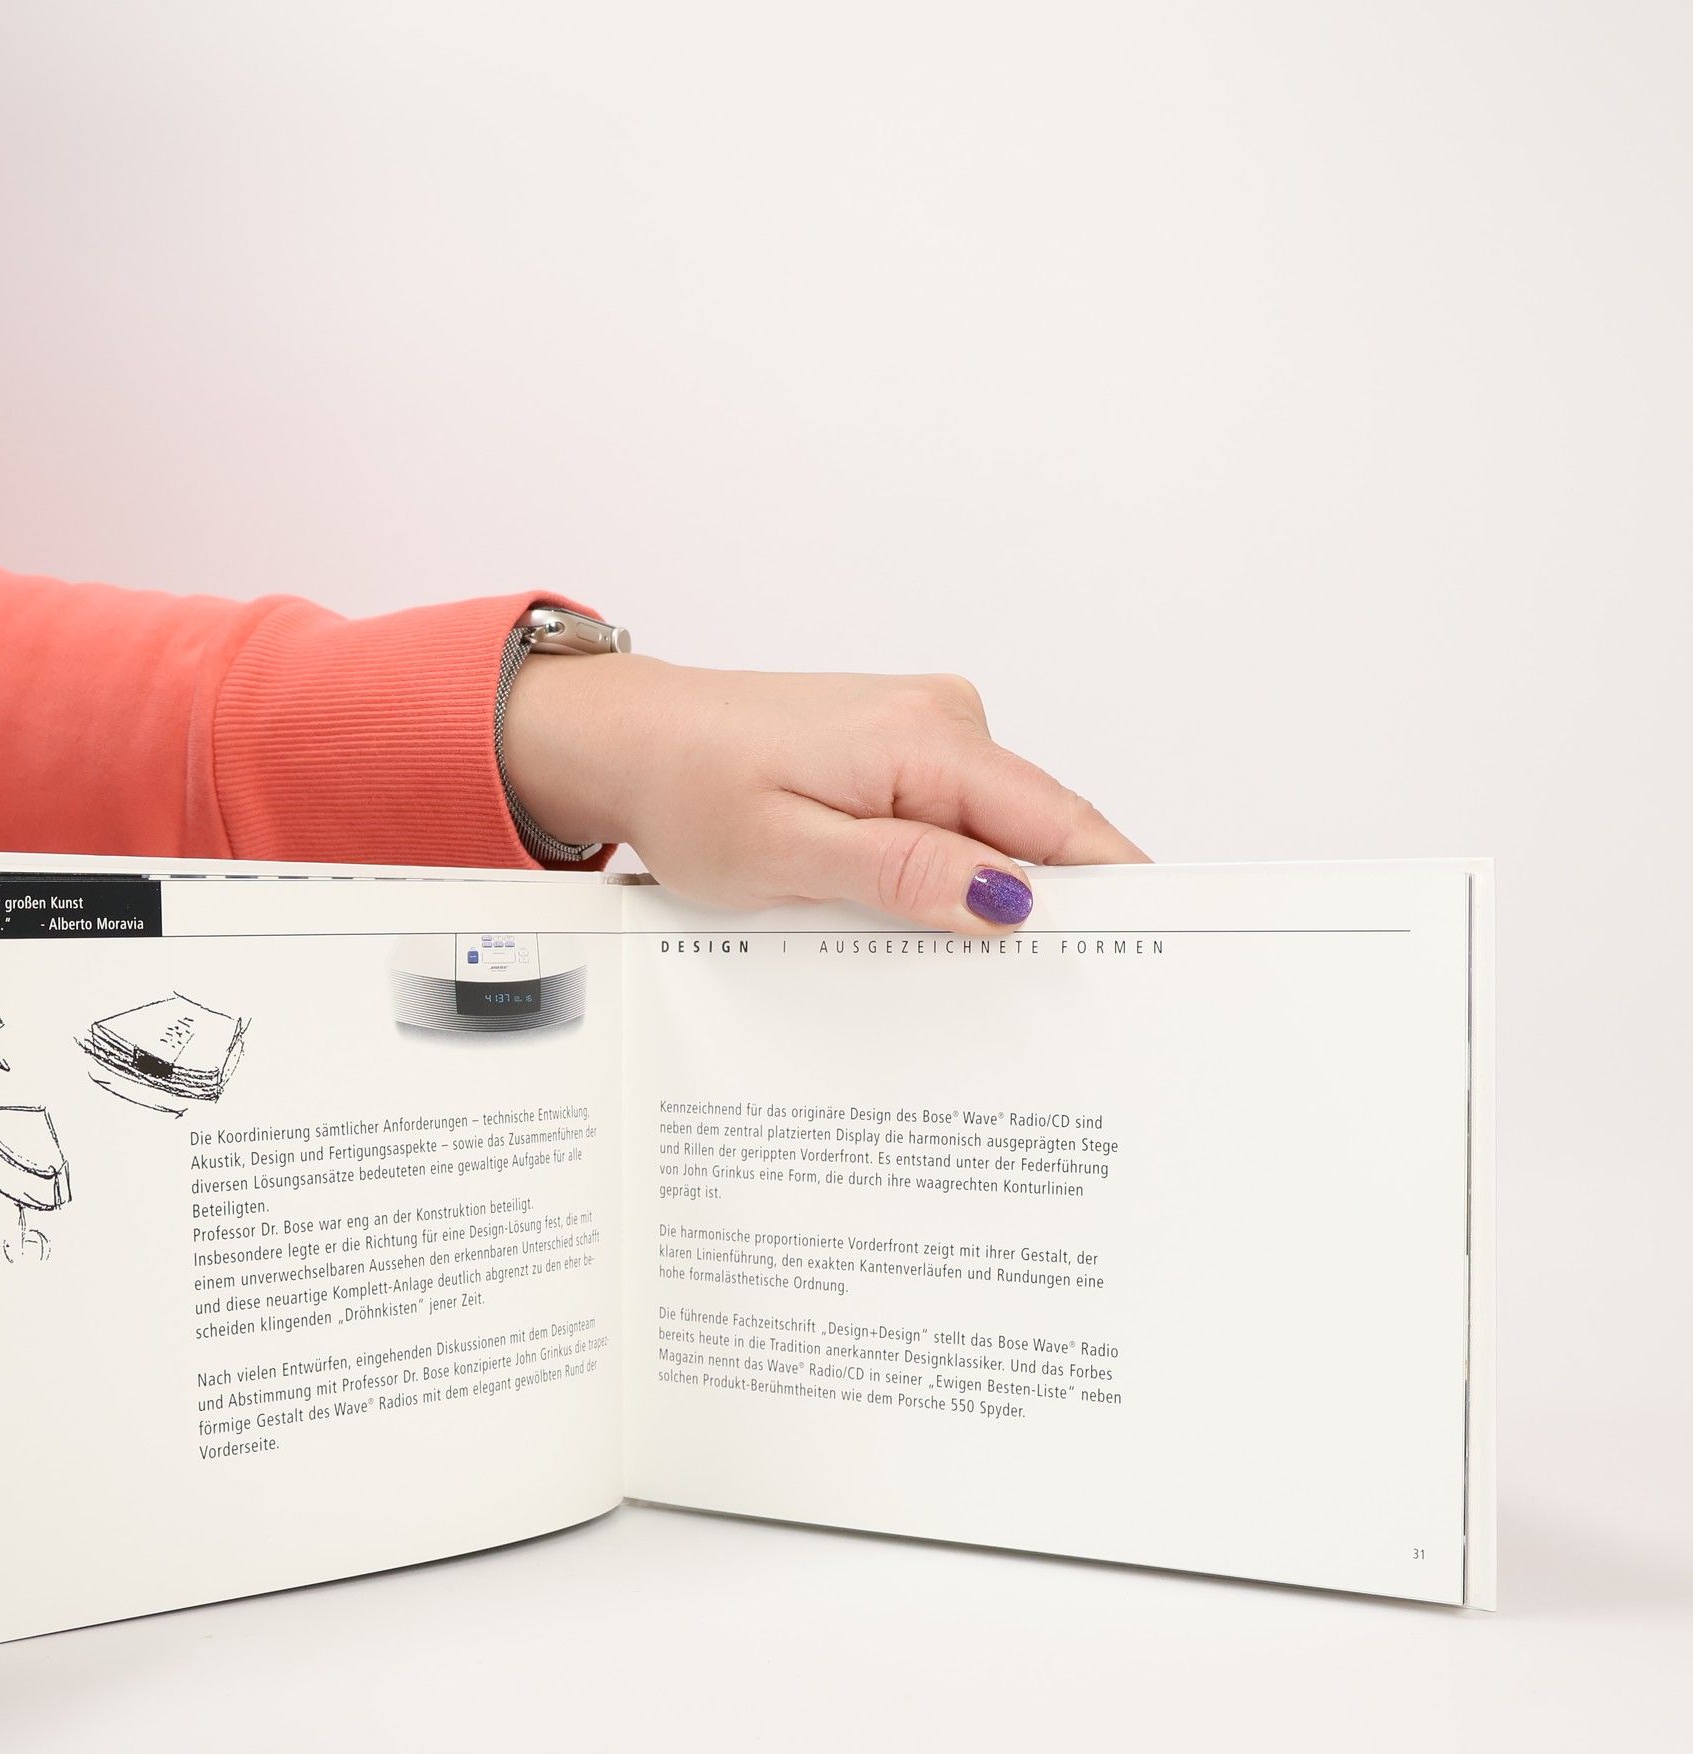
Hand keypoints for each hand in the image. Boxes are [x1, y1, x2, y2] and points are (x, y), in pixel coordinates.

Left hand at [502, 655, 1145, 928]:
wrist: (628, 738)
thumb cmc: (689, 788)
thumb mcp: (789, 851)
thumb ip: (903, 871)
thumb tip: (1007, 898)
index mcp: (928, 739)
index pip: (1062, 823)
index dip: (1118, 888)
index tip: (1159, 952)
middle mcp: (944, 719)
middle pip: (1040, 829)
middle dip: (1056, 907)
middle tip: (1065, 999)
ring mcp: (924, 730)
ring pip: (998, 828)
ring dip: (994, 892)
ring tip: (984, 969)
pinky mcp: (900, 748)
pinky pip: (958, 816)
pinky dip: (956, 867)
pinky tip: (931, 916)